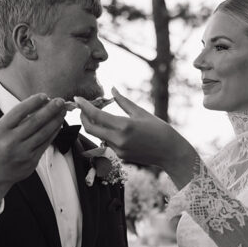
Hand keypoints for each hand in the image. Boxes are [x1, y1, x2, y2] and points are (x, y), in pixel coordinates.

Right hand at [0, 94, 66, 207]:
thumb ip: (16, 119)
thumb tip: (40, 103)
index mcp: (0, 130)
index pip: (19, 112)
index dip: (33, 102)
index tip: (44, 95)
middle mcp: (10, 141)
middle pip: (35, 122)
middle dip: (50, 109)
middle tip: (60, 101)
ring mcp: (22, 152)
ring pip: (43, 133)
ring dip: (55, 120)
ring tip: (62, 111)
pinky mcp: (31, 161)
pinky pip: (46, 144)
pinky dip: (53, 132)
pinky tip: (58, 125)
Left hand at [77, 89, 197, 186]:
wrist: (170, 152)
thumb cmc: (159, 129)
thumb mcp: (141, 113)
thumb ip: (123, 101)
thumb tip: (112, 89)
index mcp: (124, 126)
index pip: (96, 115)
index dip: (84, 106)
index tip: (77, 98)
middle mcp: (118, 140)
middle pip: (90, 128)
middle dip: (83, 117)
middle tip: (83, 107)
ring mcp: (118, 150)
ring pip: (98, 135)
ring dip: (94, 124)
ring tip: (98, 114)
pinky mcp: (120, 157)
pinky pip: (106, 142)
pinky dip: (105, 133)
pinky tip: (111, 127)